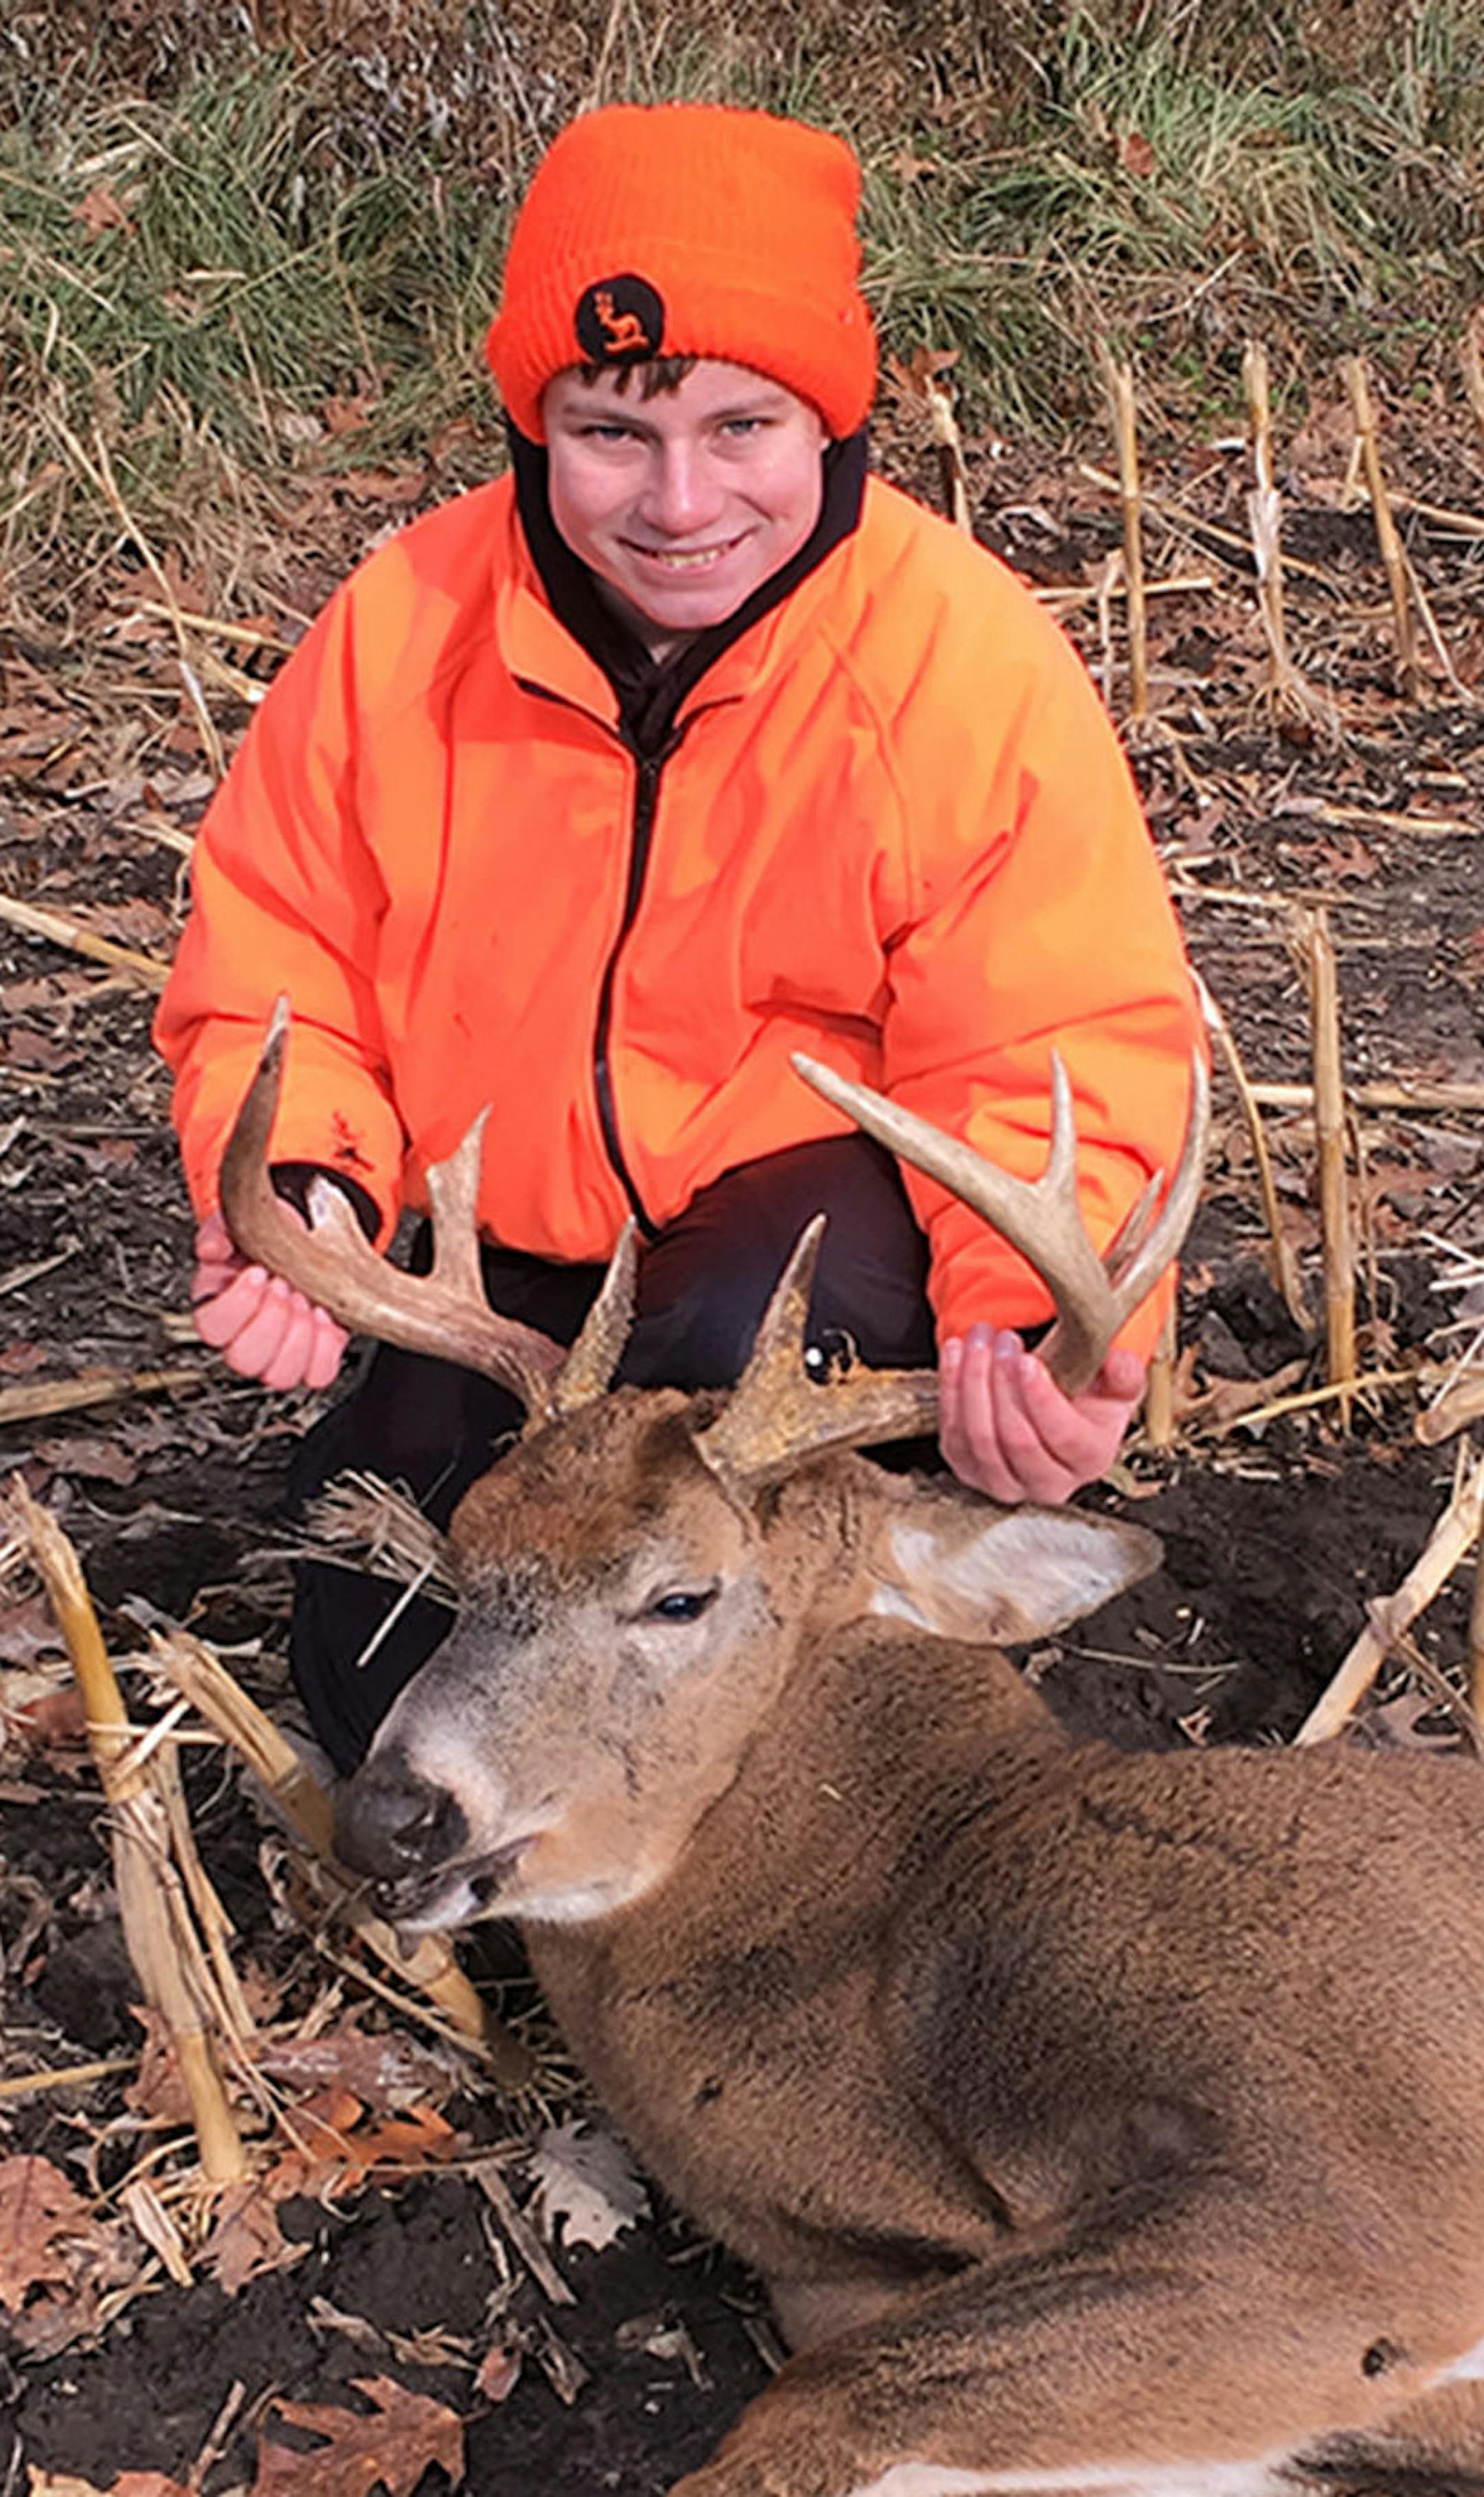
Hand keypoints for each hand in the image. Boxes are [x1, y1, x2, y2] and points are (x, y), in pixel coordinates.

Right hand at [190, 1208, 348, 1390]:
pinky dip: (327, 1347)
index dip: (237, 1304)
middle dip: (272, 1320)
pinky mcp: (312, 1359)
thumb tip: (213, 1249)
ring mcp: (277, 1354)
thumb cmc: (271, 1236)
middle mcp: (244, 1338)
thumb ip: (219, 1230)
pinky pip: (318, 1374)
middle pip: (244, 1359)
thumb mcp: (242, 1222)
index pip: (212, 1327)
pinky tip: (327, 1316)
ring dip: (299, 1337)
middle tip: (286, 1286)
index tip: (259, 1272)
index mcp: (218, 1305)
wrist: (309, 1239)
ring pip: (280, 1375)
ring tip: (308, 1300)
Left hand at [939, 1325, 1143, 1504]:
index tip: (1027, 1361)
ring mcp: (1004, 1482)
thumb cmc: (1088, 1398)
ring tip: (980, 1338)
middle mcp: (1048, 1482)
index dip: (1041, 1399)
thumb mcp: (1117, 1381)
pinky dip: (950, 1387)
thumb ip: (1123, 1371)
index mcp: (1090, 1459)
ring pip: (978, 1438)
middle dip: (1003, 1382)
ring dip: (973, 1380)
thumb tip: (1116, 1361)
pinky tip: (956, 1352)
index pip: (1063, 1436)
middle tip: (1003, 1339)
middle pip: (1015, 1439)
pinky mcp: (969, 1470)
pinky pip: (951, 1434)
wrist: (1059, 1411)